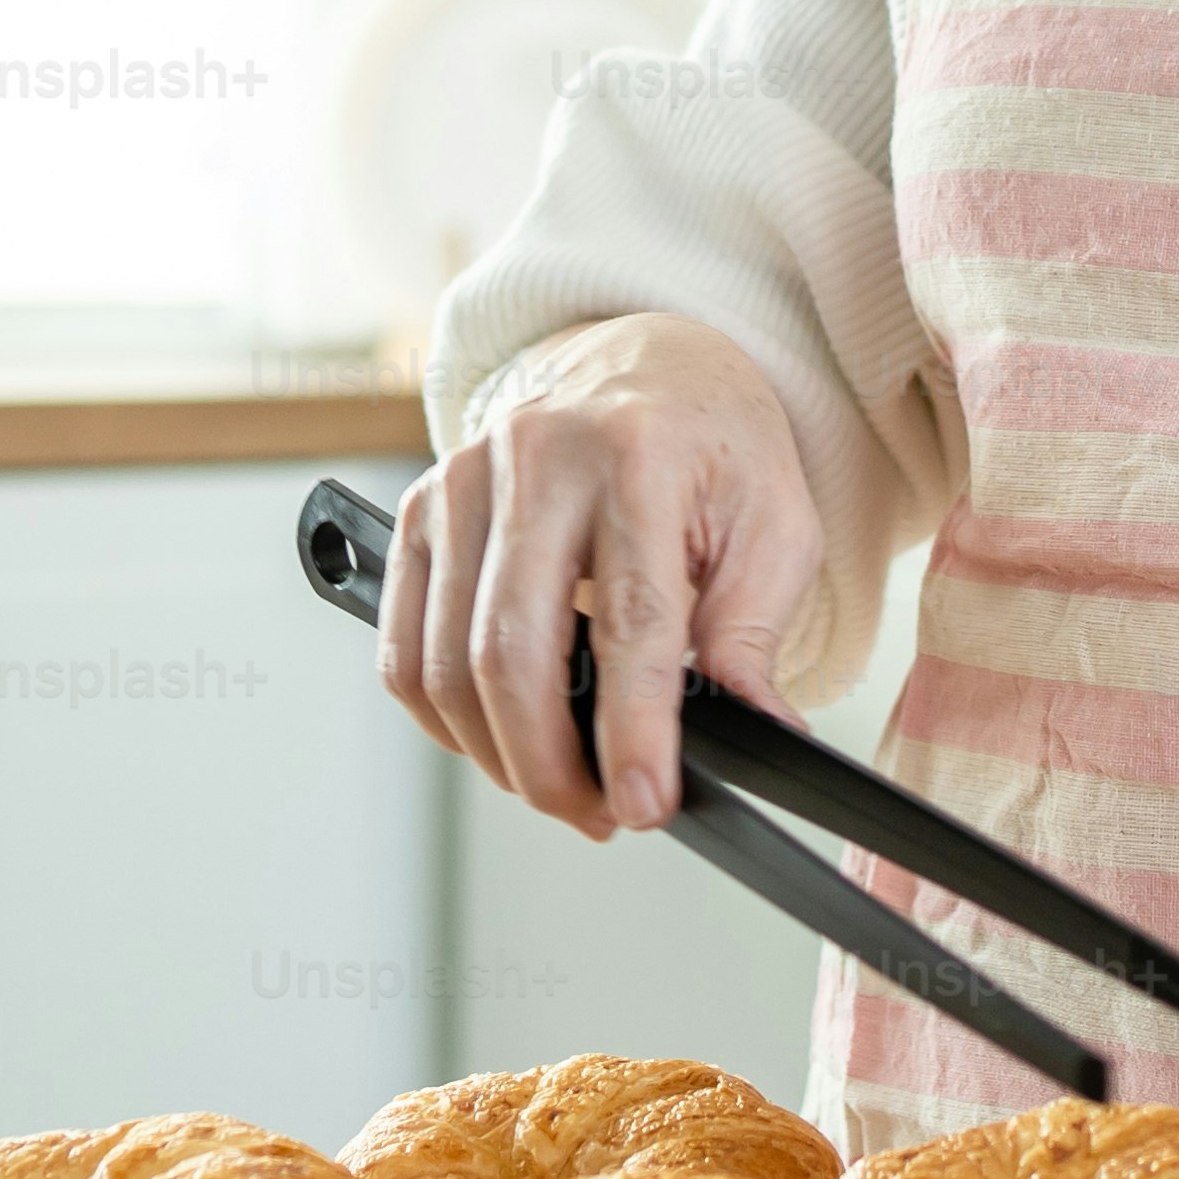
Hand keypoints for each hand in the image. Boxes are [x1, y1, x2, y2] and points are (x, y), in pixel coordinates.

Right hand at [379, 314, 825, 838]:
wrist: (646, 362)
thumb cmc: (711, 444)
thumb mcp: (773, 523)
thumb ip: (754, 631)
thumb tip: (755, 733)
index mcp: (638, 454)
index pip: (627, 620)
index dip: (633, 729)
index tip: (645, 804)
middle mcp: (536, 458)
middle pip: (512, 650)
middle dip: (550, 764)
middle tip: (600, 815)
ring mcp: (463, 480)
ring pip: (447, 661)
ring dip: (497, 755)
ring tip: (561, 787)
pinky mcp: (420, 509)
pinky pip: (404, 647)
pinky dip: (443, 717)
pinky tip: (498, 739)